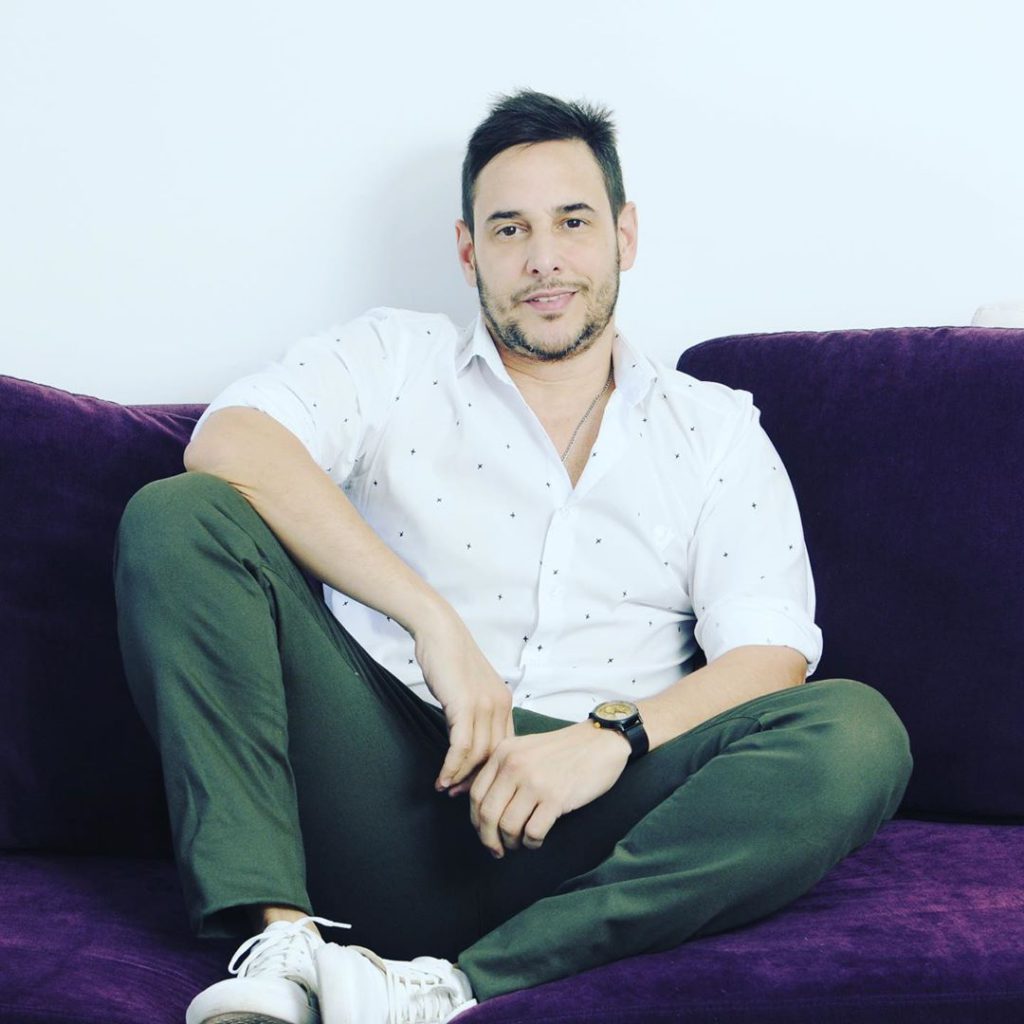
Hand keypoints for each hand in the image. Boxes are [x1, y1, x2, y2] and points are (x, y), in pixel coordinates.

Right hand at [412, 606, 512, 792]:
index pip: (504, 746)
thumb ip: (473, 712)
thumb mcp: (469, 688)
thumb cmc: (449, 658)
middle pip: (494, 755)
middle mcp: (499, 704)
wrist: (439, 632)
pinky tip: (442, 777)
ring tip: (446, 788)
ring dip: (461, 776)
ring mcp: (484, 705)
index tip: (474, 783)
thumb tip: (465, 740)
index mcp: (504, 701)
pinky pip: (461, 746)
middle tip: (459, 794)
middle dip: (477, 778)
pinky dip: (452, 766)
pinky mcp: (465, 705)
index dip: (490, 769)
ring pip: (478, 754)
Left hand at [469, 722, 630, 856]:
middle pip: (487, 814)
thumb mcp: (524, 749)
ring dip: (512, 843)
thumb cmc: (563, 751)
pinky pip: (533, 832)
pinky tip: (537, 839)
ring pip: (508, 827)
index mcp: (503, 752)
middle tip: (497, 850)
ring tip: (520, 843)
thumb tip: (481, 806)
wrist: (600, 742)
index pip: (476, 794)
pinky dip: (532, 843)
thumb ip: (502, 770)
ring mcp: (534, 782)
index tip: (484, 833)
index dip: (476, 820)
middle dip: (489, 839)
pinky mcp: (555, 797)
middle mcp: (514, 765)